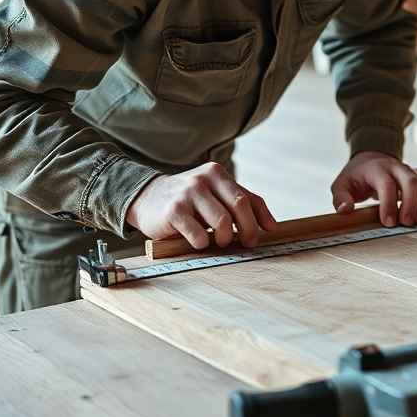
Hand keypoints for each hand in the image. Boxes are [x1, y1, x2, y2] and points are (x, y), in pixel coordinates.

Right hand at [125, 162, 276, 248]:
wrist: (145, 198)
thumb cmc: (187, 200)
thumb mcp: (213, 193)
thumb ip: (239, 202)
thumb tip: (271, 225)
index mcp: (216, 173)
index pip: (248, 198)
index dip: (260, 219)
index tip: (264, 234)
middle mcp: (203, 179)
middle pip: (239, 207)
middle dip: (247, 230)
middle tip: (244, 243)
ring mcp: (188, 194)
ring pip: (222, 221)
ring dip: (224, 238)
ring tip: (217, 241)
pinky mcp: (174, 211)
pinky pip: (199, 234)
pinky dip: (203, 243)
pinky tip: (197, 240)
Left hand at [331, 151, 416, 227]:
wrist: (370, 160)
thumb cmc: (356, 176)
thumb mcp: (341, 185)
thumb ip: (340, 198)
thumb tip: (345, 211)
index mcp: (376, 168)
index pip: (386, 184)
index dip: (389, 204)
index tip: (388, 223)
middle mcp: (396, 167)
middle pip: (412, 180)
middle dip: (412, 204)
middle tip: (406, 224)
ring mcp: (411, 170)